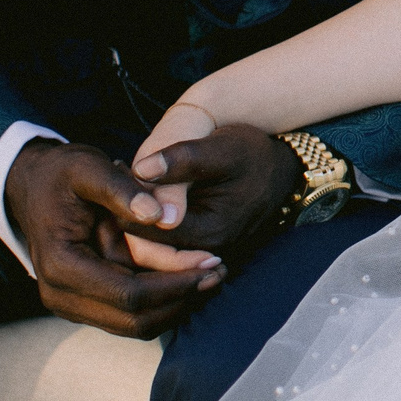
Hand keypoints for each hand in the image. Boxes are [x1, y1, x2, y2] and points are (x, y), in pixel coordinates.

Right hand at [4, 139, 223, 338]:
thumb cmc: (61, 173)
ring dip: (177, 305)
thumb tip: (158, 215)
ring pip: (135, 326)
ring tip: (213, 274)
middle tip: (220, 270)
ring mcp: (72, 304)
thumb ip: (121, 189)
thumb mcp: (88, 167)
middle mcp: (62, 295)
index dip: (175, 283)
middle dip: (182, 299)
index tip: (212, 261)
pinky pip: (129, 316)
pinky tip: (190, 277)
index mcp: (62, 265)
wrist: (31, 184)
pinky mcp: (85, 303)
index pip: (129, 293)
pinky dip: (163, 303)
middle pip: (134, 319)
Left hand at [128, 123, 304, 260]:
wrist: (281, 169)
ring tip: (128, 179)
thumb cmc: (252, 156)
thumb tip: (142, 169)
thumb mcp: (221, 149)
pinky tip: (145, 191)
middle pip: (141, 247)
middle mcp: (202, 251)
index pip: (143, 231)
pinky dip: (147, 219)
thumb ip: (183, 160)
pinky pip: (161, 242)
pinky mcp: (197, 246)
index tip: (120, 166)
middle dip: (124, 213)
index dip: (124, 201)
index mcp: (208, 232)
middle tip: (120, 172)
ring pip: (148, 247)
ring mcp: (200, 252)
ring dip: (133, 216)